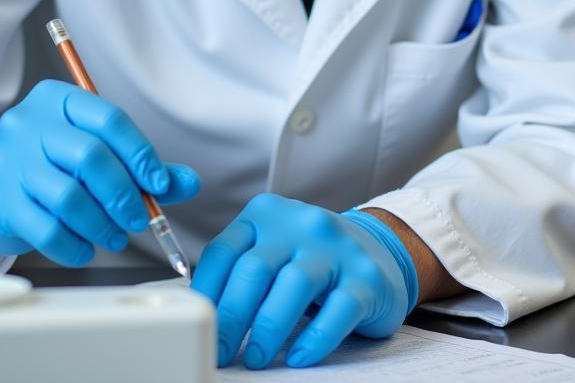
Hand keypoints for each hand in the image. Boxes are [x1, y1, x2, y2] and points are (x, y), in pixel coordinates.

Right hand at [0, 79, 199, 264]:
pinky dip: (75, 245)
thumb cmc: (51, 163)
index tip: (159, 184)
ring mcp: (9, 162)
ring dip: (102, 224)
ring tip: (115, 236)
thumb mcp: (91, 149)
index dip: (140, 153)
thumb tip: (188, 182)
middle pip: (90, 156)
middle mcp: (28, 123)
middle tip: (139, 218)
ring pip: (69, 197)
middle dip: (123, 194)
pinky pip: (46, 230)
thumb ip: (139, 164)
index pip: (108, 118)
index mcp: (56, 99)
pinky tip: (86, 248)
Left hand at [191, 194, 417, 369]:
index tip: (196, 326)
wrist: (378, 250)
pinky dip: (316, 337)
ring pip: (294, 284)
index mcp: (266, 214)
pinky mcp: (366, 278)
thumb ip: (238, 270)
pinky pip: (338, 308)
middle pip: (255, 269)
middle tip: (220, 352)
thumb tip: (199, 313)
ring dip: (269, 328)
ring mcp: (336, 248)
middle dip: (232, 316)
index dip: (206, 292)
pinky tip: (299, 357)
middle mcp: (300, 224)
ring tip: (255, 359)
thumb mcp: (271, 250)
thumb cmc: (309, 258)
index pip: (224, 251)